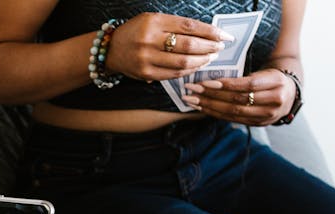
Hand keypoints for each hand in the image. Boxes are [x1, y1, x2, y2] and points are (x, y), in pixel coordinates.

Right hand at [106, 13, 229, 82]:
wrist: (110, 50)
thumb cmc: (136, 32)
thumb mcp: (153, 20)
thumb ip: (175, 25)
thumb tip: (205, 34)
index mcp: (154, 21)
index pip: (189, 26)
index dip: (210, 32)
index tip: (224, 35)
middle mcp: (149, 39)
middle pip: (188, 45)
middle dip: (209, 47)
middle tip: (220, 48)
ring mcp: (147, 58)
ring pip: (182, 62)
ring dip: (201, 61)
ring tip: (211, 57)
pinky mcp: (146, 73)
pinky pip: (173, 74)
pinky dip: (188, 71)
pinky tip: (197, 66)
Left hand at [183, 68, 293, 125]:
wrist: (290, 94)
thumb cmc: (271, 77)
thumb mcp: (265, 70)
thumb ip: (246, 75)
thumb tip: (216, 73)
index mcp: (276, 81)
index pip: (248, 84)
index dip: (226, 84)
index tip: (205, 82)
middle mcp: (274, 100)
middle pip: (238, 100)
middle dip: (212, 95)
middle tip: (191, 90)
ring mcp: (267, 115)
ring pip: (234, 112)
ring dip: (209, 106)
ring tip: (192, 100)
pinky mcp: (259, 124)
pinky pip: (233, 120)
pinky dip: (216, 114)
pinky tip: (203, 108)